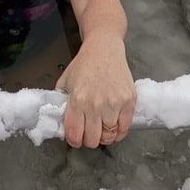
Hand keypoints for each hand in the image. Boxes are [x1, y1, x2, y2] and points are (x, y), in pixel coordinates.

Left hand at [55, 34, 135, 148]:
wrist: (104, 49)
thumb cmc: (84, 64)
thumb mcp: (65, 81)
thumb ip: (61, 102)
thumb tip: (60, 122)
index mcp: (78, 100)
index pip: (75, 134)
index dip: (74, 140)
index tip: (76, 138)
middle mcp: (96, 104)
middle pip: (93, 140)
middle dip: (89, 140)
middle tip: (89, 133)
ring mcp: (114, 103)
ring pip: (109, 137)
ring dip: (104, 137)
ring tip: (102, 129)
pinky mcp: (129, 101)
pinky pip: (125, 128)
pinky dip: (119, 132)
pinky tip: (113, 126)